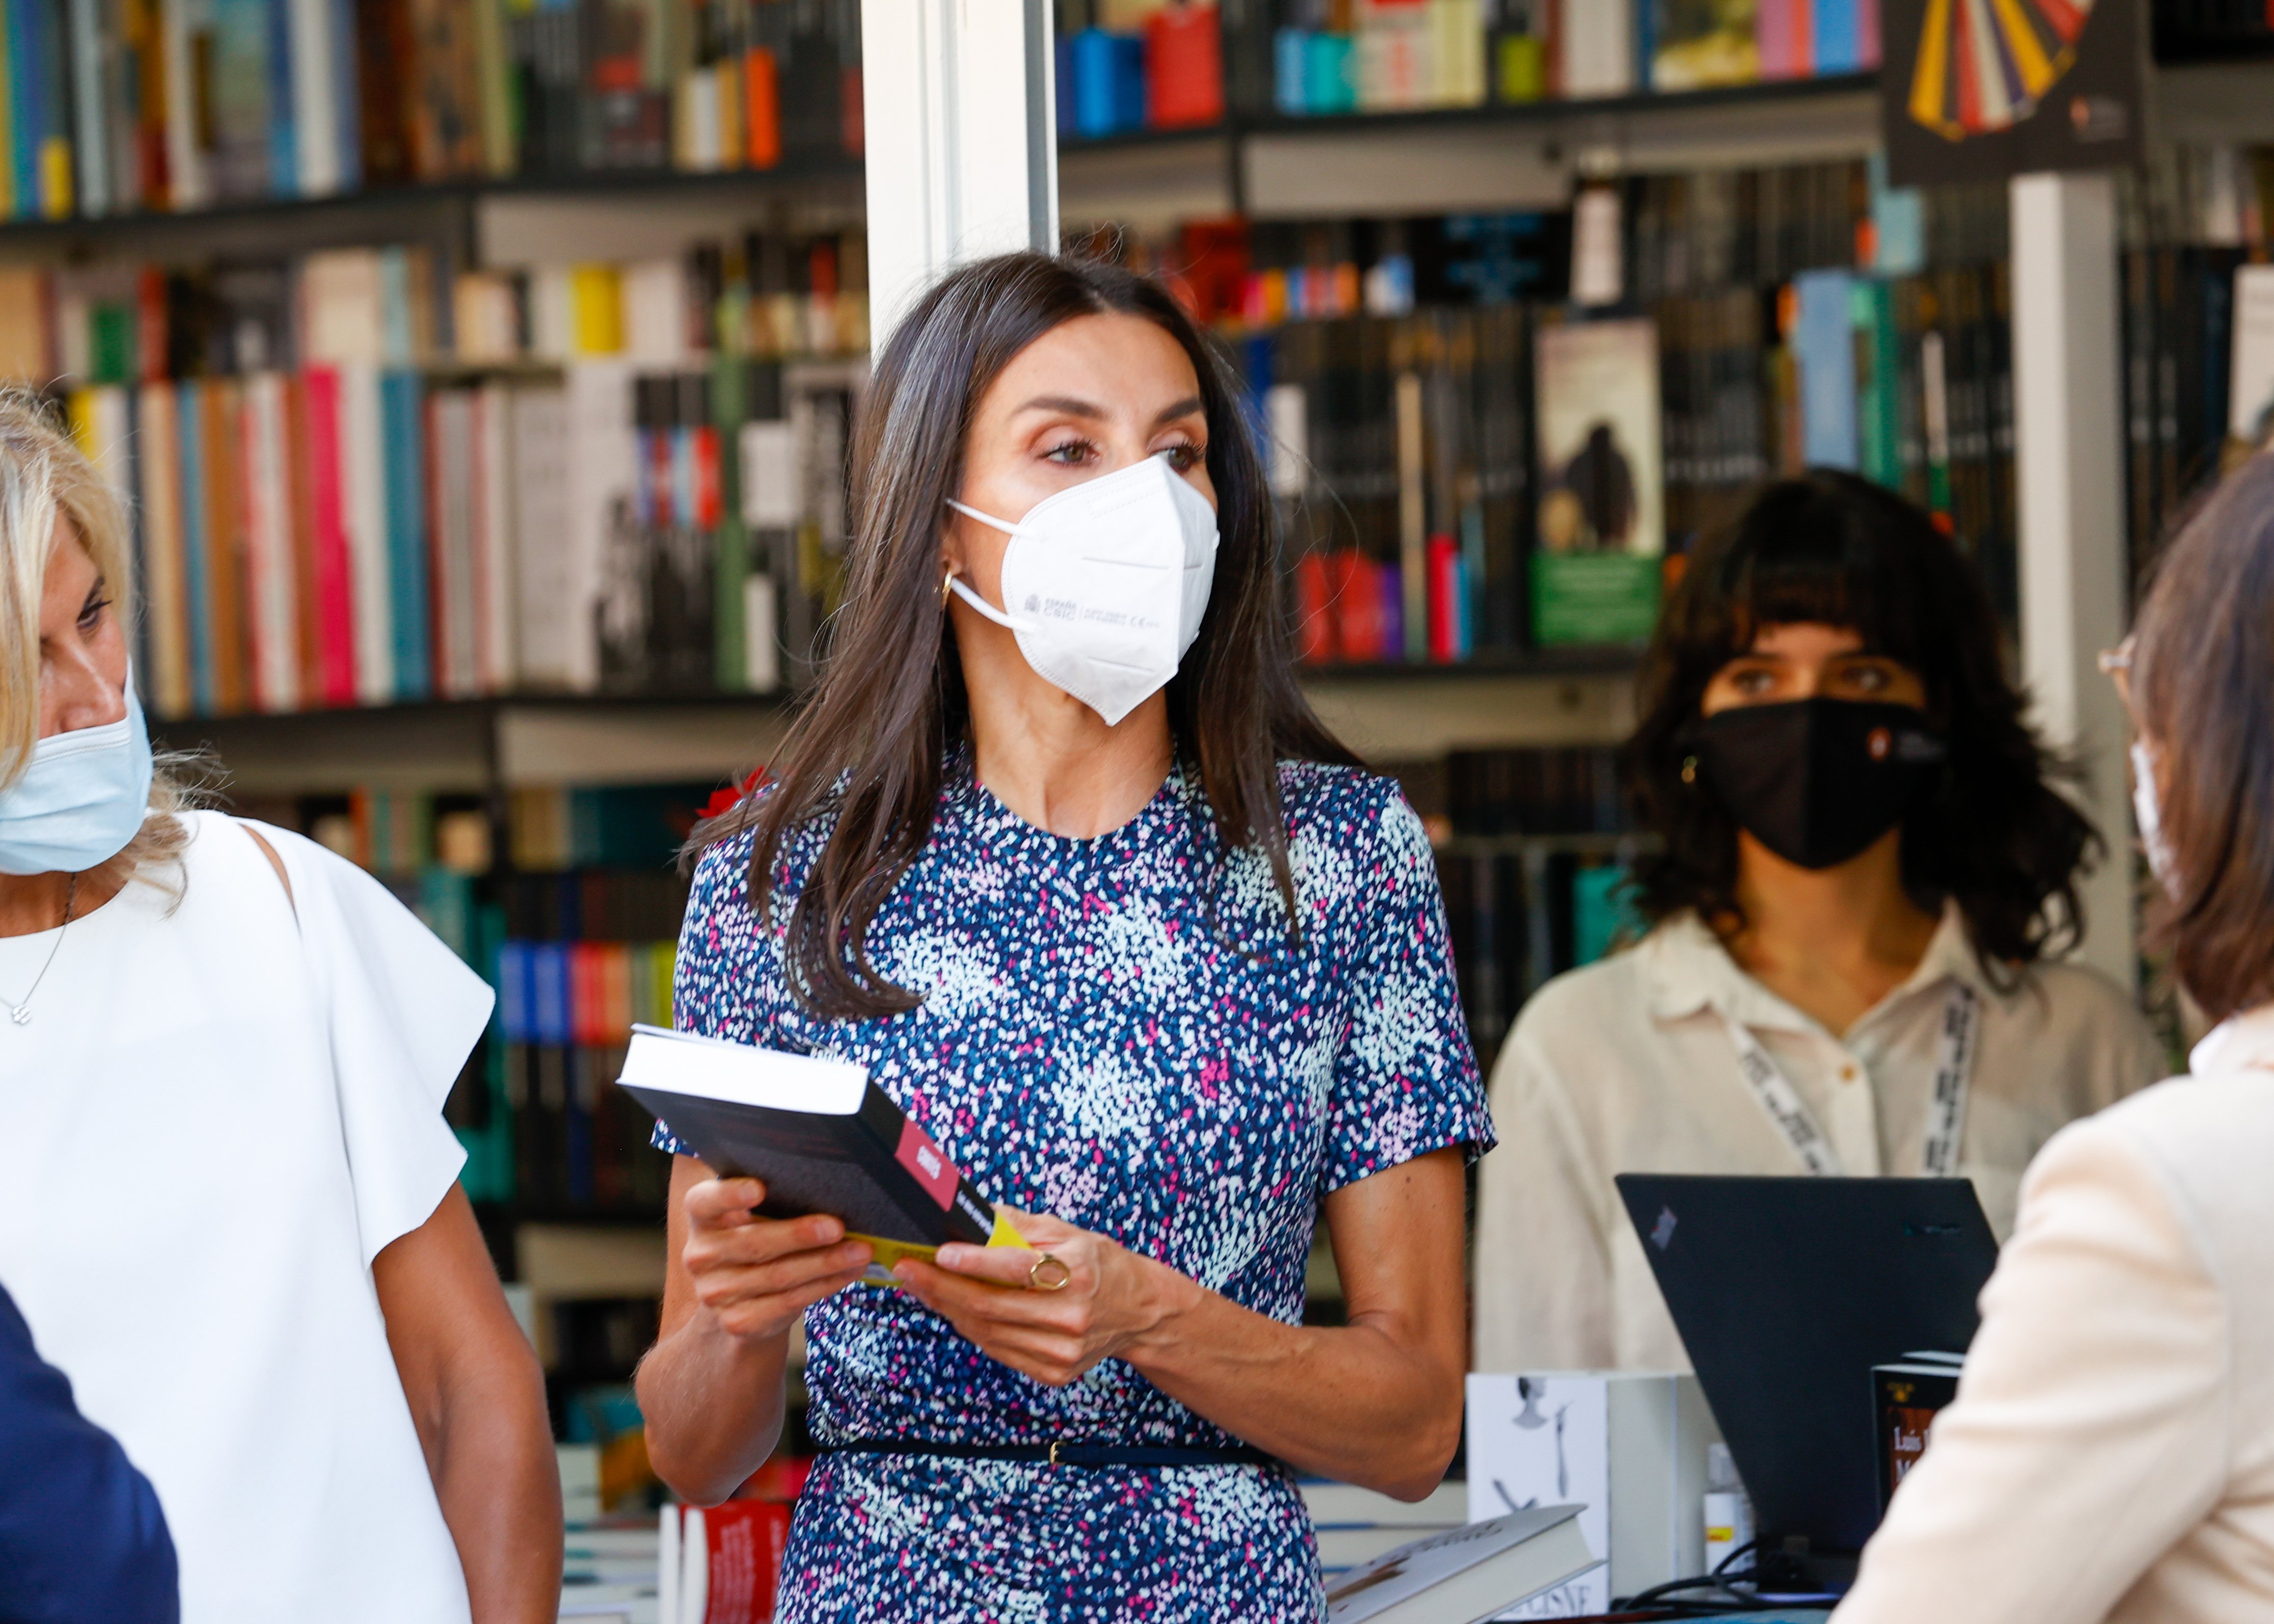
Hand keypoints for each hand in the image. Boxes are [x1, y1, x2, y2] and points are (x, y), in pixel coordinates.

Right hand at [680, 1177, 872, 1341]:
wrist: (742, 1296)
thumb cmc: (758, 1237)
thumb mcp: (755, 1216)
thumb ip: (776, 1202)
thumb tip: (831, 1191)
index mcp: (703, 1218)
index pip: (703, 1201)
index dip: (729, 1194)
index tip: (760, 1188)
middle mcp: (700, 1256)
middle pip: (753, 1242)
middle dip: (800, 1235)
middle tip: (837, 1226)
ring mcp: (716, 1293)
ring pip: (778, 1276)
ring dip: (825, 1263)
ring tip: (859, 1251)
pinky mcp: (738, 1321)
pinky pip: (789, 1302)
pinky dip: (825, 1285)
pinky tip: (848, 1272)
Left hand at [891, 1208, 1196, 1386]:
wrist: (1138, 1312)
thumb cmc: (1097, 1264)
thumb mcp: (1067, 1232)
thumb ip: (1017, 1225)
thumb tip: (969, 1216)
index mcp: (1077, 1272)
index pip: (1016, 1268)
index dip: (974, 1261)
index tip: (939, 1252)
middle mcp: (1071, 1315)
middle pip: (991, 1305)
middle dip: (941, 1287)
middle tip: (908, 1269)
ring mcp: (1063, 1350)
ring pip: (988, 1332)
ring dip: (948, 1309)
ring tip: (923, 1286)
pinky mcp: (1055, 1372)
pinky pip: (999, 1350)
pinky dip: (972, 1329)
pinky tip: (955, 1310)